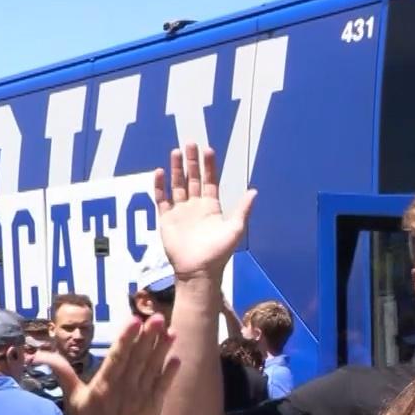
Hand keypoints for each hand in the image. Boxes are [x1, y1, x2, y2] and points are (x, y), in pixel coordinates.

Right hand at [38, 314, 177, 414]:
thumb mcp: (72, 399)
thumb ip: (62, 374)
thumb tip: (40, 355)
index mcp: (105, 384)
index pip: (117, 356)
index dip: (126, 338)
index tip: (134, 320)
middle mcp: (125, 387)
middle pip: (138, 358)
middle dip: (148, 336)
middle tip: (157, 317)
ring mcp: (142, 395)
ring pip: (153, 367)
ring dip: (162, 349)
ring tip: (171, 331)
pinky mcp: (154, 404)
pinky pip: (164, 385)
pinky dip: (170, 372)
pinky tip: (177, 357)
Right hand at [153, 143, 255, 281]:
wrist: (198, 271)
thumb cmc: (218, 253)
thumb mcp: (234, 229)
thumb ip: (242, 209)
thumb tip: (254, 191)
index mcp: (211, 207)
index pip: (210, 180)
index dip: (209, 166)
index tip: (207, 150)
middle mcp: (195, 206)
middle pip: (192, 178)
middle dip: (191, 161)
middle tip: (190, 143)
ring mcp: (180, 212)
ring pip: (177, 185)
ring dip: (176, 169)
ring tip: (175, 151)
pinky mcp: (166, 219)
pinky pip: (161, 199)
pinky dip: (160, 186)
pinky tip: (160, 172)